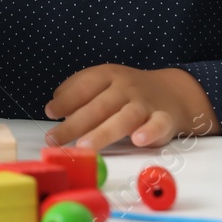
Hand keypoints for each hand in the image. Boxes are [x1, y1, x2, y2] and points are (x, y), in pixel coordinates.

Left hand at [43, 64, 218, 150]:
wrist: (172, 92)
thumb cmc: (126, 92)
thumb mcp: (102, 82)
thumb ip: (77, 91)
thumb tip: (53, 106)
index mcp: (108, 76)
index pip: (84, 86)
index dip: (66, 99)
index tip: (49, 113)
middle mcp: (126, 88)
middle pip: (99, 106)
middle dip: (74, 124)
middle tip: (55, 138)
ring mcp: (145, 103)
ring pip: (124, 118)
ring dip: (103, 132)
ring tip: (84, 145)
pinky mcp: (164, 119)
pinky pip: (158, 125)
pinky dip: (149, 132)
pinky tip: (138, 140)